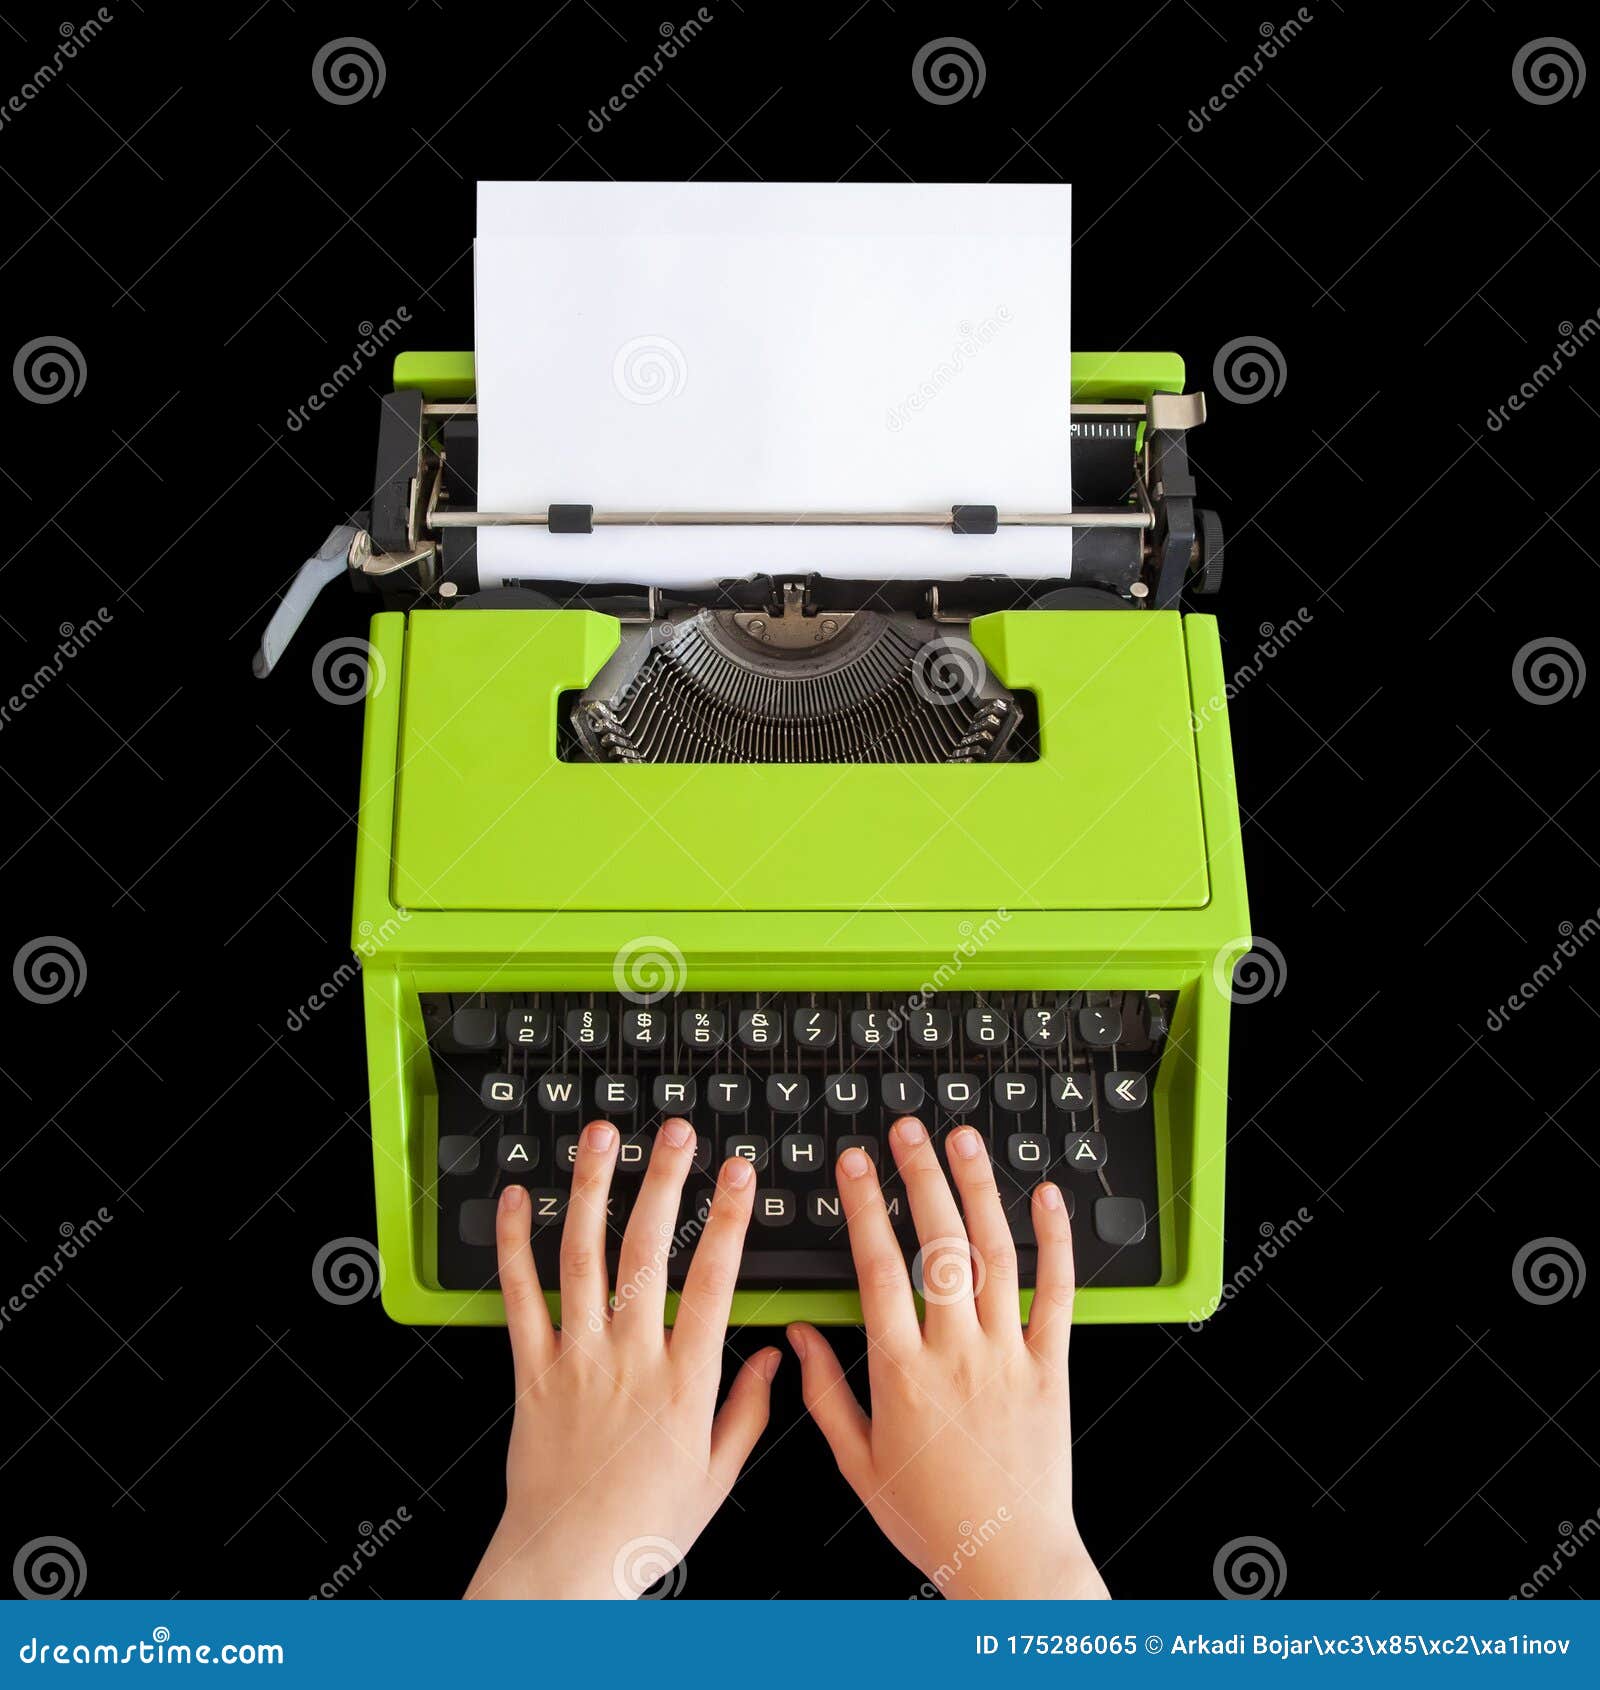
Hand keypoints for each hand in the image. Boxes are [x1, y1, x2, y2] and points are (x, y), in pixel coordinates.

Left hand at [466, 1118, 779, 1598]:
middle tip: (675, 1133)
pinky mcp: (532, 1370)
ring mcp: (576, 1360)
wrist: (566, 1566)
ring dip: (592, 1189)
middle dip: (664, 1181)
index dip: (728, 1219)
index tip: (739, 1173)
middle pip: (646, 1251)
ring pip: (582, 1258)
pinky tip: (520, 1199)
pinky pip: (519, 1296)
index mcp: (683, 1384)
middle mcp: (629, 1360)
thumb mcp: (717, 1474)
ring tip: (603, 1139)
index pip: (713, 1282)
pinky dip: (515, 1243)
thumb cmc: (643, 1525)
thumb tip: (779, 1355)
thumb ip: (750, 1409)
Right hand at [787, 1118, 1107, 1599]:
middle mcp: (956, 1355)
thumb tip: (797, 1338)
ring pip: (994, 1256)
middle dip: (920, 1178)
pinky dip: (1055, 1241)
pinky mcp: (1051, 1367)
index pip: (878, 1270)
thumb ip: (826, 1394)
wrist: (1009, 1561)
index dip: (865, 1209)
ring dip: (979, 1190)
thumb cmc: (933, 1518)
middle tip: (908, 1132)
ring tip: (965, 1141)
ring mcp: (1008, 1356)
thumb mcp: (860, 1463)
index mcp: (902, 1375)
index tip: (854, 1165)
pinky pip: (1057, 1295)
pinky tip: (1047, 1197)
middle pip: (938, 1246)